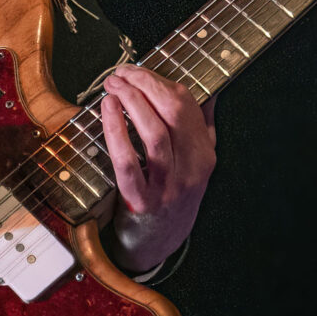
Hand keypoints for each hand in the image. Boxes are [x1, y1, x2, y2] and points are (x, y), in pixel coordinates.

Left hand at [98, 66, 216, 273]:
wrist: (159, 244)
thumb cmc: (172, 197)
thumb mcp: (195, 165)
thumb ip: (202, 130)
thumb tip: (208, 95)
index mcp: (205, 154)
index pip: (187, 105)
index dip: (159, 81)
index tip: (136, 71)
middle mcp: (192, 169)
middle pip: (173, 113)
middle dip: (145, 84)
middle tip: (120, 74)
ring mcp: (168, 187)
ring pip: (155, 134)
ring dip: (132, 102)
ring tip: (113, 87)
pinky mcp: (143, 202)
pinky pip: (128, 162)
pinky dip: (117, 132)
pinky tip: (108, 111)